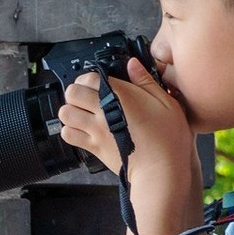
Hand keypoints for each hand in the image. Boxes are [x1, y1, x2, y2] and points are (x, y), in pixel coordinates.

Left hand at [57, 58, 194, 190]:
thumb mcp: (166, 102)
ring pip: (66, 113)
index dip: (90, 78)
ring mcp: (95, 130)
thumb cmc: (168, 139)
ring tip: (83, 113)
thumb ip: (146, 81)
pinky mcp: (93, 147)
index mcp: (120, 96)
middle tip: (87, 96)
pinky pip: (68, 135)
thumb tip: (132, 64)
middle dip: (77, 91)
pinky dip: (70, 130)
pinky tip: (82, 129)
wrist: (161, 169)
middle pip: (72, 93)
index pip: (89, 78)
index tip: (96, 83)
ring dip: (71, 110)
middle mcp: (103, 111)